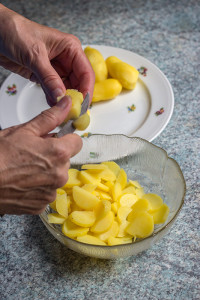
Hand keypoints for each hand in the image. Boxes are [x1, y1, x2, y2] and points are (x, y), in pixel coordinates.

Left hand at [0, 4, 94, 104]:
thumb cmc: (16, 31)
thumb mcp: (34, 55)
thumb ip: (49, 77)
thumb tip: (61, 95)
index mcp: (70, 48)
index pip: (85, 72)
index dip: (86, 89)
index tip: (82, 102)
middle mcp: (65, 59)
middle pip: (78, 83)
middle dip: (75, 96)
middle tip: (71, 109)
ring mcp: (55, 68)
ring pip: (66, 88)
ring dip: (63, 99)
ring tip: (60, 107)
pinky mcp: (45, 76)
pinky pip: (53, 90)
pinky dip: (53, 98)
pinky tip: (52, 103)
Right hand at [0, 97, 81, 214]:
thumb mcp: (24, 130)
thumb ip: (50, 118)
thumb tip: (67, 104)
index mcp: (59, 153)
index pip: (77, 142)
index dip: (65, 139)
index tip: (54, 140)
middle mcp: (60, 175)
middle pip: (65, 160)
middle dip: (53, 156)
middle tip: (32, 154)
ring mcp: (51, 192)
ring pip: (55, 176)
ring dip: (46, 172)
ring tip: (25, 169)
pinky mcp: (41, 205)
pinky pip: (46, 191)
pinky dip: (38, 187)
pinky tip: (23, 182)